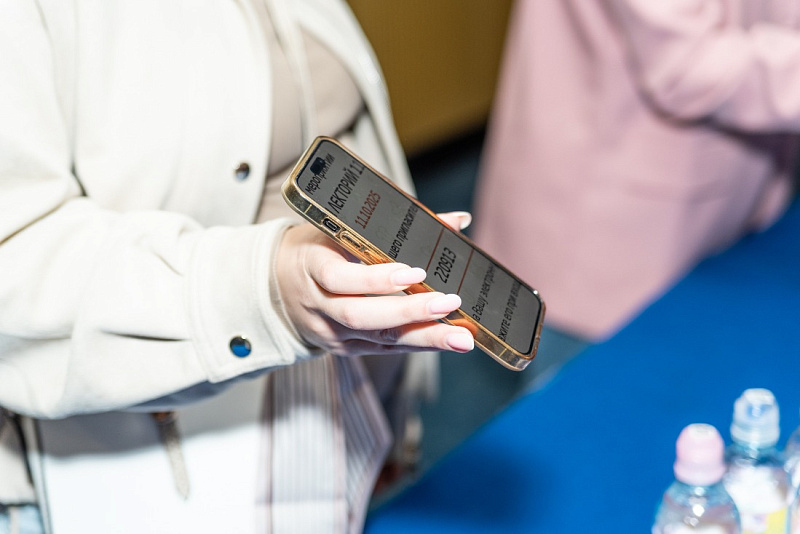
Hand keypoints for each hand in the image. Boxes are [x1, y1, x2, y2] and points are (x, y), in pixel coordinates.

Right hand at [274, 212, 474, 355]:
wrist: (278, 285)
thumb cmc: (319, 248)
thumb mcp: (343, 228)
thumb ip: (397, 226)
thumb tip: (457, 220)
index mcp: (312, 265)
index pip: (339, 278)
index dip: (376, 279)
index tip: (415, 272)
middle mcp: (319, 304)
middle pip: (362, 315)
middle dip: (410, 312)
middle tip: (449, 304)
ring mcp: (330, 332)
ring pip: (378, 339)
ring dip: (424, 337)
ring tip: (462, 337)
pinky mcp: (344, 348)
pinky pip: (383, 350)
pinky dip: (418, 344)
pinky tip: (445, 341)